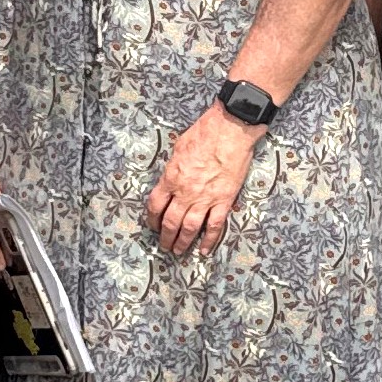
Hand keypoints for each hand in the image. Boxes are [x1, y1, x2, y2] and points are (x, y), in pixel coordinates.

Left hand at [146, 104, 262, 254]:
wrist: (230, 129)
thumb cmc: (205, 132)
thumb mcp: (178, 147)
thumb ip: (173, 167)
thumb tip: (171, 177)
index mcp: (171, 178)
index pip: (155, 206)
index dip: (152, 219)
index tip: (153, 225)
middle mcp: (185, 192)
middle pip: (170, 222)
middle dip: (165, 237)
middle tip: (164, 245)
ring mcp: (205, 198)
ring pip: (190, 228)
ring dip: (183, 242)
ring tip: (179, 251)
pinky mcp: (224, 200)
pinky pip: (215, 225)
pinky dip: (209, 240)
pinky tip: (205, 250)